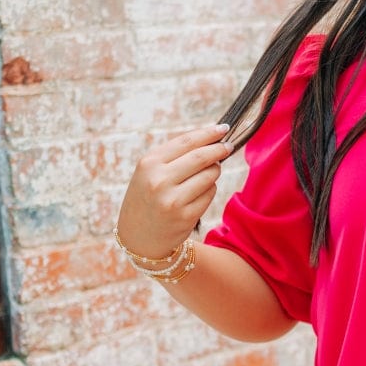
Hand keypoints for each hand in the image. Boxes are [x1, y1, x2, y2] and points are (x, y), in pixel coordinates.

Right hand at [117, 123, 232, 259]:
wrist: (137, 236)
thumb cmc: (147, 197)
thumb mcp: (149, 172)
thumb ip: (175, 155)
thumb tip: (211, 140)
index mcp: (149, 164)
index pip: (186, 141)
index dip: (208, 133)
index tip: (223, 128)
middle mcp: (159, 181)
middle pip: (202, 157)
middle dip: (219, 150)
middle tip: (228, 147)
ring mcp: (173, 200)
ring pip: (210, 175)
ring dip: (214, 172)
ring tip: (205, 175)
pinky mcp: (186, 217)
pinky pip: (210, 194)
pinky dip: (209, 190)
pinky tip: (197, 194)